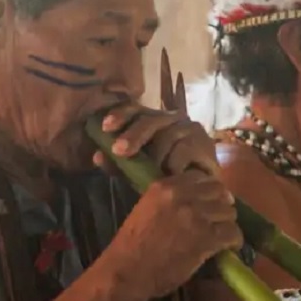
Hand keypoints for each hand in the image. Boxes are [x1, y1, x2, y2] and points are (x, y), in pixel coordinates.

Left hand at [93, 103, 217, 175]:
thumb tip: (97, 156)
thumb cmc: (166, 177)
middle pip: (150, 120)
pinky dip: (174, 165)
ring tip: (153, 175)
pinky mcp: (204, 143)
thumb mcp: (137, 171)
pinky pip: (184, 150)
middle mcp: (172, 118)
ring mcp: (190, 129)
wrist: (201, 192)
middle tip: (119, 151)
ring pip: (167, 137)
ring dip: (156, 157)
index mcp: (153, 120)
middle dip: (133, 135)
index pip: (135, 109)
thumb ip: (118, 164)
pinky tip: (171, 175)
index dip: (120, 114)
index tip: (105, 127)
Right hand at [107, 170, 241, 298]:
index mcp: (165, 186)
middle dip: (222, 205)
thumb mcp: (147, 208)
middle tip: (220, 219)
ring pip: (228, 212)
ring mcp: (196, 216)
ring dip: (228, 224)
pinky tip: (230, 247)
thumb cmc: (132, 244)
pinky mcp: (206, 237)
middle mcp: (182, 196)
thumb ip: (169, 198)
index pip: (200, 177)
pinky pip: (232, 232)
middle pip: (219, 191)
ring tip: (223, 235)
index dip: (208, 190)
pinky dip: (234, 240)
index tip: (209, 202)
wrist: (126, 272)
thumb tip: (196, 198)